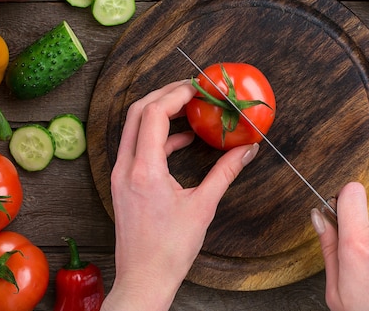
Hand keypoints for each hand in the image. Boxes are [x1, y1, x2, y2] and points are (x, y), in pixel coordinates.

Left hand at [102, 80, 258, 310]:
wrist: (144, 279)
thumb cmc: (169, 250)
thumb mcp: (203, 207)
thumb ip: (225, 172)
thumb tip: (247, 150)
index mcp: (144, 170)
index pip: (154, 114)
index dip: (175, 95)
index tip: (197, 89)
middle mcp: (126, 167)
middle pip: (138, 112)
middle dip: (164, 95)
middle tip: (191, 90)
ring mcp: (120, 175)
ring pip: (134, 128)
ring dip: (159, 113)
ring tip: (188, 110)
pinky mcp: (122, 183)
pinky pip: (136, 146)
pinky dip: (156, 136)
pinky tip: (180, 141)